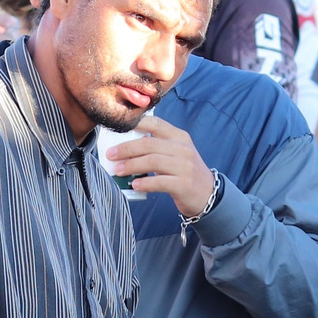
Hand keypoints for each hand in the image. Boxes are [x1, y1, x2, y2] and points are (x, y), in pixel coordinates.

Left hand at [100, 115, 218, 218]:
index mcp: (179, 137)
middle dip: (126, 148)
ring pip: (153, 162)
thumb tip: (123, 145)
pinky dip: (145, 183)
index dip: (135, 124)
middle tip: (110, 155)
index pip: (155, 123)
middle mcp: (183, 149)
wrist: (207, 193)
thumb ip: (157, 145)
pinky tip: (134, 185)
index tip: (117, 129)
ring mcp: (185, 167)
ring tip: (117, 171)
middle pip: (149, 144)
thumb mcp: (176, 152)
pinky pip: (160, 182)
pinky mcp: (184, 184)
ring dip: (131, 166)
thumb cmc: (184, 171)